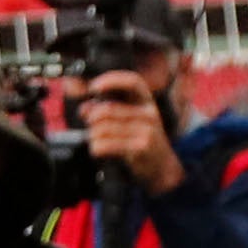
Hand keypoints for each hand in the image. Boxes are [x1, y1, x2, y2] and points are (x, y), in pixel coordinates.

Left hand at [79, 68, 184, 195]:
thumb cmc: (142, 140)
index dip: (112, 80)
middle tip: (89, 124)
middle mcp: (149, 114)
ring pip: (102, 128)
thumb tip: (85, 108)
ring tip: (96, 139)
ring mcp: (147, 131)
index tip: (94, 87)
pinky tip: (98, 150)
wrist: (163, 167)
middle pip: (107, 110)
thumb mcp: (130, 120)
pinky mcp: (141, 147)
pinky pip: (106, 144)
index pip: (133, 81)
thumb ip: (108, 110)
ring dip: (92, 135)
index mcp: (146, 102)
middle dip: (91, 118)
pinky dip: (96, 147)